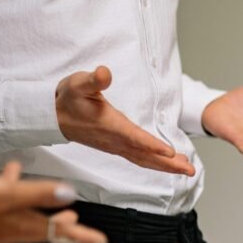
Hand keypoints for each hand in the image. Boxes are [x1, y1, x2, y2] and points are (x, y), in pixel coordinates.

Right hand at [0, 161, 106, 242]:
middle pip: (41, 224)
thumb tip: (69, 193)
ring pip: (11, 210)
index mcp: (22, 227)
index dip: (83, 236)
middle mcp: (8, 230)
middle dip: (57, 218)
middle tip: (73, 216)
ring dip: (21, 196)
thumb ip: (37, 194)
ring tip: (22, 178)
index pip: (62, 233)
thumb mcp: (4, 195)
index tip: (101, 241)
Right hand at [56, 66, 194, 175]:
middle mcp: (115, 140)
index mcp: (110, 125)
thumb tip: (104, 72)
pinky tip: (169, 164)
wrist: (53, 117)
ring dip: (166, 167)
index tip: (169, 152)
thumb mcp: (78, 84)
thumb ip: (93, 80)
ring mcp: (116, 146)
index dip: (151, 145)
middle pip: (145, 155)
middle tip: (189, 170)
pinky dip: (156, 164)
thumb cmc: (69, 99)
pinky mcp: (117, 148)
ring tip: (187, 169)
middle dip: (168, 164)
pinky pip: (139, 159)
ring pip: (144, 160)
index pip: (134, 137)